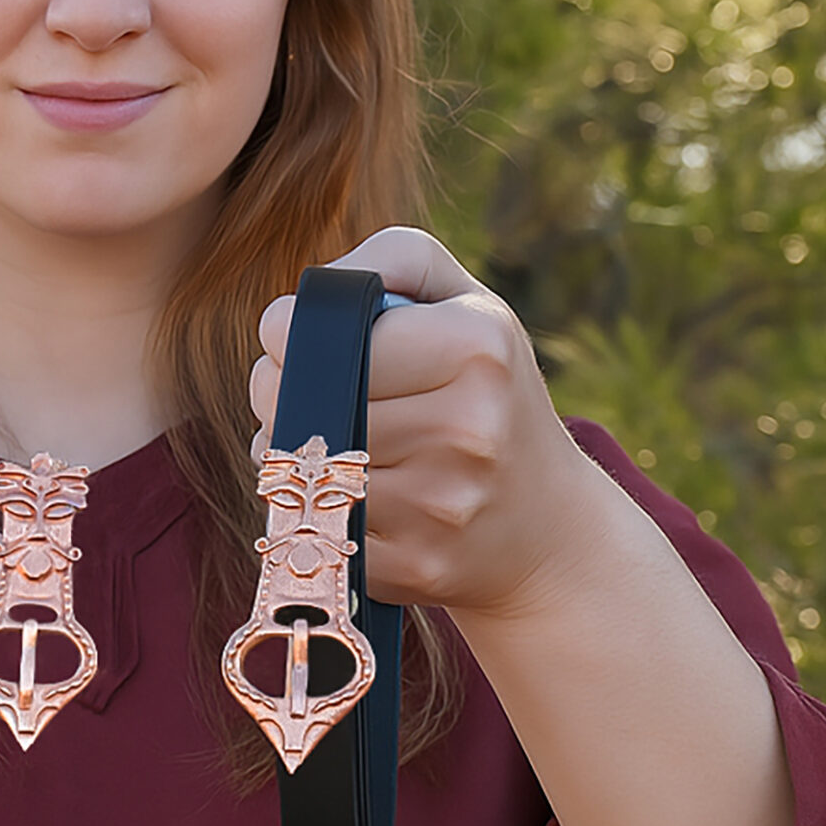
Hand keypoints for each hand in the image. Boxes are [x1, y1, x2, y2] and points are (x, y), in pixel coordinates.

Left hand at [247, 226, 605, 619]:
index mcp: (477, 346)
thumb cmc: (489, 395)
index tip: (295, 337)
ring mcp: (441, 502)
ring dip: (285, 452)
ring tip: (327, 440)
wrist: (549, 532)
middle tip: (303, 389)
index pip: (321, 331)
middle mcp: (466, 425)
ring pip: (294, 466)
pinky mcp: (414, 565)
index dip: (284, 332)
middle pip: (293, 398)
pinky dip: (309, 509)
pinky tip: (344, 495)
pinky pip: (312, 526)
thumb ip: (397, 260)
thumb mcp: (471, 306)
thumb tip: (318, 289)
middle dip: (275, 390)